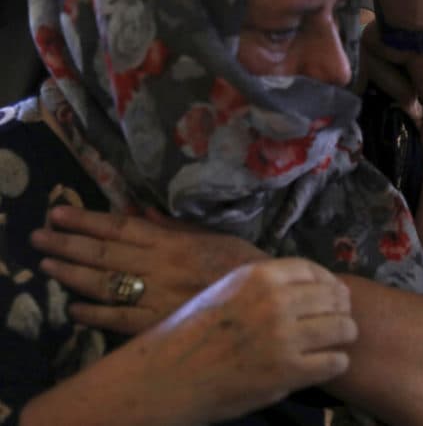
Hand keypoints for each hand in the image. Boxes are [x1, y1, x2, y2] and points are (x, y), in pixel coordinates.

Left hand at [31, 205, 268, 333]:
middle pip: (106, 254)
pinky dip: (96, 314)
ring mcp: (158, 296)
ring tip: (47, 266)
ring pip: (107, 284)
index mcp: (175, 242)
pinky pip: (121, 319)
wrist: (270, 304)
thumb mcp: (218, 237)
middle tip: (39, 236)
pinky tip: (74, 309)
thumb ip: (178, 226)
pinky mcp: (160, 324)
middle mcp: (161, 267)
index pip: (122, 228)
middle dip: (70, 244)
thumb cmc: (247, 267)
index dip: (89, 220)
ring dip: (74, 275)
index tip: (60, 212)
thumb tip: (140, 212)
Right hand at [132, 258, 355, 423]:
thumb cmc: (188, 334)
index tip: (331, 293)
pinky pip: (335, 361)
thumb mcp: (224, 289)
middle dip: (339, 308)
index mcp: (259, 276)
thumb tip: (302, 285)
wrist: (164, 378)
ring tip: (335, 342)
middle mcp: (276, 301)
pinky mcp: (288, 371)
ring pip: (342, 327)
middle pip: (334, 296)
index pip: (314, 270)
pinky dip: (334, 363)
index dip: (328, 282)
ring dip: (343, 335)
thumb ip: (263, 285)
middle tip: (338, 319)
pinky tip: (324, 364)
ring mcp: (284, 337)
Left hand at [362, 23, 422, 170]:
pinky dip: (382, 76)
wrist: (415, 23)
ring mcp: (402, 69)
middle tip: (405, 126)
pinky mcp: (379, 62)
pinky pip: (376, 82)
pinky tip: (382, 71)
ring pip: (395, 98)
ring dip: (398, 87)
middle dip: (412, 116)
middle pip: (417, 112)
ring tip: (403, 73)